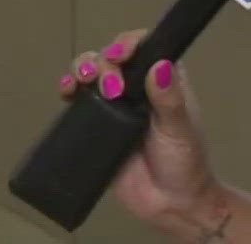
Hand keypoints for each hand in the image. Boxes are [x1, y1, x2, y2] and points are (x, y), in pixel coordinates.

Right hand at [60, 29, 222, 232]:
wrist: (169, 206)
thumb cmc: (184, 165)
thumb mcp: (180, 131)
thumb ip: (170, 100)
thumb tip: (160, 66)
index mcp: (164, 83)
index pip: (145, 48)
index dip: (129, 44)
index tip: (121, 54)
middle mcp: (138, 89)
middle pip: (112, 56)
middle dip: (104, 61)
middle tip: (109, 86)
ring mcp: (115, 105)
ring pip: (92, 71)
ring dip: (83, 69)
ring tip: (83, 82)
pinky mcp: (97, 123)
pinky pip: (78, 99)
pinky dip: (69, 88)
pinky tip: (66, 90)